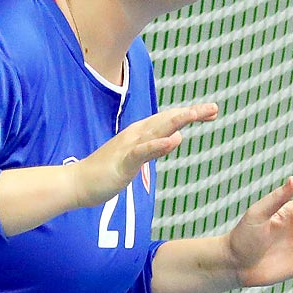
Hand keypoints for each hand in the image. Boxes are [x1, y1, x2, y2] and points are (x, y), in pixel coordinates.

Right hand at [72, 103, 218, 208]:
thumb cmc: (106, 172)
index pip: (169, 121)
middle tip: (214, 108)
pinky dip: (157, 145)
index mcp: (140, 134)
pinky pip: (142, 152)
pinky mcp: (123, 162)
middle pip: (167, 120)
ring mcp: (129, 147)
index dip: (190, 115)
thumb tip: (175, 138)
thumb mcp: (138, 159)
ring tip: (195, 114)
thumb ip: (156, 148)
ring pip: (156, 130)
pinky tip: (173, 140)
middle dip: (191, 113)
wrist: (78, 183)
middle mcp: (136, 135)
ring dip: (177, 121)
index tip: (212, 112)